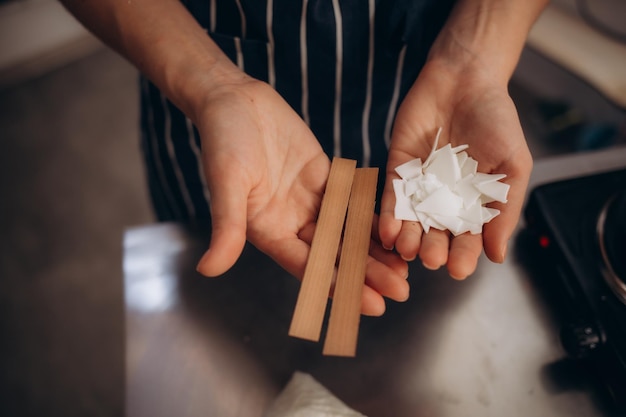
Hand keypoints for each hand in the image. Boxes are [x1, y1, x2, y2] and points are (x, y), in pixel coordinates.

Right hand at [194, 78, 408, 314]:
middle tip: (401, 292)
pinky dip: (372, 215)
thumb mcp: (226, 183)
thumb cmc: (223, 140)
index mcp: (269, 231)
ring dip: (375, 250)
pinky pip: (352, 200)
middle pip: (335, 255)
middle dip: (367, 274)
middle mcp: (292, 222)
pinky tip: (397, 228)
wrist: (234, 99)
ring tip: (405, 269)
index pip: (310, 267)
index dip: (341, 286)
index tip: (371, 305)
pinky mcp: (325, 177)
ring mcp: (310, 200)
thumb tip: (208, 270)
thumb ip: (226, 227)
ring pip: (347, 232)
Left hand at [379, 59, 532, 278]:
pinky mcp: (398, 170)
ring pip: (411, 220)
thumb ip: (504, 209)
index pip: (468, 239)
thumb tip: (498, 256)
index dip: (463, 255)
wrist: (466, 81)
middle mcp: (444, 202)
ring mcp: (420, 187)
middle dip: (433, 249)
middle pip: (436, 234)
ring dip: (408, 237)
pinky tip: (387, 230)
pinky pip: (391, 196)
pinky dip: (389, 213)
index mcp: (474, 205)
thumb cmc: (496, 121)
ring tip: (407, 249)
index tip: (459, 269)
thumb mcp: (512, 165)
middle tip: (432, 259)